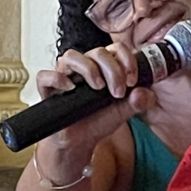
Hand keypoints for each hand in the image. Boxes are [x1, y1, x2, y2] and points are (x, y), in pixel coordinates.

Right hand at [32, 44, 155, 179]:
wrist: (80, 142)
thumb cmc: (99, 121)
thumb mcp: (123, 112)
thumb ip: (138, 102)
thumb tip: (144, 92)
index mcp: (103, 67)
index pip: (116, 49)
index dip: (127, 60)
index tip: (132, 80)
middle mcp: (83, 66)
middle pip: (97, 52)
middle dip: (113, 70)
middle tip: (118, 92)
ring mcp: (64, 76)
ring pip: (71, 56)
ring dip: (88, 69)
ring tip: (98, 88)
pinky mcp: (48, 90)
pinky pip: (45, 76)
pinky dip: (57, 79)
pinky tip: (70, 89)